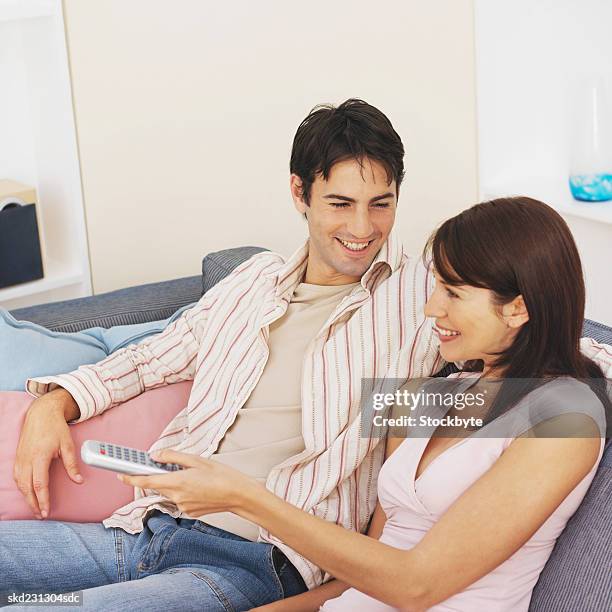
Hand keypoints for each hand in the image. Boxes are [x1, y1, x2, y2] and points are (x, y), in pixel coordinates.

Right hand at [13, 389, 82, 518]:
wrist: (42, 413)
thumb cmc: (55, 428)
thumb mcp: (68, 445)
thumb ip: (72, 464)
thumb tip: (79, 480)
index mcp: (40, 456)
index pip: (39, 484)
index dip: (42, 499)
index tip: (46, 511)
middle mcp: (27, 459)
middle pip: (27, 488)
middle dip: (33, 503)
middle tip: (40, 515)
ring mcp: (20, 459)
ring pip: (20, 484)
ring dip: (26, 497)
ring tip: (35, 507)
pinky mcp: (18, 458)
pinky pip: (17, 477)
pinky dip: (21, 488)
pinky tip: (27, 493)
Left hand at [117, 449, 262, 516]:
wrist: (239, 495)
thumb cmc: (222, 475)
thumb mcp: (197, 460)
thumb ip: (173, 457)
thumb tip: (155, 456)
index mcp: (177, 481)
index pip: (147, 480)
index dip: (131, 477)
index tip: (120, 473)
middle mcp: (176, 497)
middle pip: (158, 485)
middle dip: (160, 476)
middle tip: (169, 466)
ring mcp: (182, 507)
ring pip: (170, 493)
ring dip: (175, 484)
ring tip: (195, 476)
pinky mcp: (189, 512)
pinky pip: (179, 500)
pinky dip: (184, 492)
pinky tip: (199, 487)